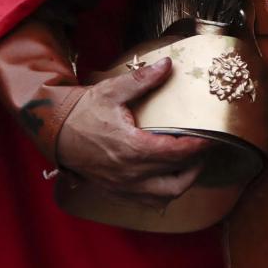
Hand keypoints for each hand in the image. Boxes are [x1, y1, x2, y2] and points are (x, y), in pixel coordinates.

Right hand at [56, 57, 210, 208]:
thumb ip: (142, 79)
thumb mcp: (112, 91)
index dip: (199, 146)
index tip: (212, 137)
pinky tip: (168, 177)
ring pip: (165, 197)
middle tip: (204, 149)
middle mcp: (130, 173)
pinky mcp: (117, 192)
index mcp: (133, 148)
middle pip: (178, 179)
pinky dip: (163, 194)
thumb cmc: (84, 112)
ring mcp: (123, 186)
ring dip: (183, 183)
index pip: (178, 153)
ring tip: (190, 165)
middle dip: (196, 164)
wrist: (55, 132)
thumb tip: (168, 65)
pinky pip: (148, 202)